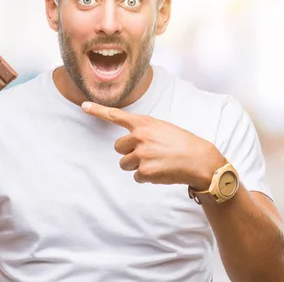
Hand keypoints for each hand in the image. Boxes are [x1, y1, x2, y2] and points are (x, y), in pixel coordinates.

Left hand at [82, 101, 225, 188]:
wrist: (199, 159)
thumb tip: (131, 143)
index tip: (84, 106)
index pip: (116, 115)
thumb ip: (144, 131)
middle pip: (118, 148)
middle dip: (129, 153)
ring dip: (137, 166)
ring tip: (157, 162)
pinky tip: (161, 171)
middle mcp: (140, 136)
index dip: (98, 110)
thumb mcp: (162, 128)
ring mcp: (141, 154)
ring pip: (125, 164)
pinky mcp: (145, 171)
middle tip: (149, 154)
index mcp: (144, 123)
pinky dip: (147, 176)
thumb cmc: (182, 143)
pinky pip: (137, 176)